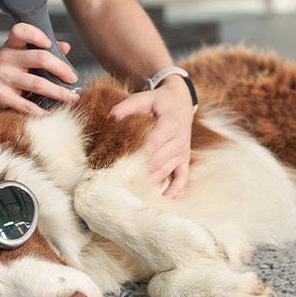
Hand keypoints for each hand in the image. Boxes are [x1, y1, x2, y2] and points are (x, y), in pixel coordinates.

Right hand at [0, 23, 79, 114]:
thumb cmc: (2, 77)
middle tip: (73, 78)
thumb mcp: (16, 60)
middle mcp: (5, 59)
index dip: (37, 34)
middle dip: (62, 69)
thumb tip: (65, 47)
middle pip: (40, 58)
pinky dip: (44, 111)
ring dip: (59, 92)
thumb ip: (39, 53)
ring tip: (72, 98)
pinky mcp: (1, 97)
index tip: (49, 43)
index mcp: (11, 47)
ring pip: (38, 83)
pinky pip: (28, 105)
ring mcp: (2, 78)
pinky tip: (54, 113)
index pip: (21, 30)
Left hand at [109, 75, 193, 197]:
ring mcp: (183, 152)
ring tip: (133, 191)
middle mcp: (179, 140)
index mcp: (170, 125)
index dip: (139, 156)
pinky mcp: (185, 159)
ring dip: (151, 182)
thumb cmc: (159, 102)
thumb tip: (110, 117)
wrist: (181, 102)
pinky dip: (176, 189)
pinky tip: (165, 198)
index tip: (122, 166)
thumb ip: (127, 106)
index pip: (153, 145)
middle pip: (158, 161)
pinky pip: (183, 177)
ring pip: (165, 171)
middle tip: (121, 181)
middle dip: (140, 172)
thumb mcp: (144, 98)